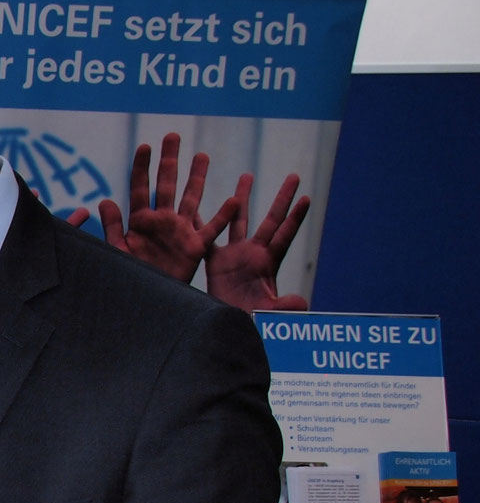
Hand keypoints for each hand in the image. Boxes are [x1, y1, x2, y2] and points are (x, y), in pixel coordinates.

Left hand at [66, 134, 236, 284]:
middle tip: (173, 135)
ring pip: (192, 198)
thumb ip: (113, 227)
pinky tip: (233, 199)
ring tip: (202, 155)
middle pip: (167, 184)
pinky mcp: (195, 247)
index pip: (140, 189)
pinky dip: (223, 216)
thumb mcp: (118, 251)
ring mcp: (180, 231)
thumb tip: (105, 200)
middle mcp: (162, 221)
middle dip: (170, 160)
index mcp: (141, 221)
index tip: (145, 145)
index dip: (142, 168)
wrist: (147, 299)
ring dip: (197, 177)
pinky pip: (212, 229)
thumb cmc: (130, 276)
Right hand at [205, 171, 310, 310]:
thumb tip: (301, 304)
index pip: (284, 235)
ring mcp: (236, 256)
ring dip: (243, 199)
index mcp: (268, 263)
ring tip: (248, 176)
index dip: (294, 218)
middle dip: (282, 197)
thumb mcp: (268, 314)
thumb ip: (284, 308)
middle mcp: (254, 253)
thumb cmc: (250, 321)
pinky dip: (203, 222)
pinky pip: (209, 237)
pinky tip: (197, 206)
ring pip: (240, 221)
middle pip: (271, 220)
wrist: (228, 326)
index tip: (306, 198)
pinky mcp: (216, 262)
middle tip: (294, 175)